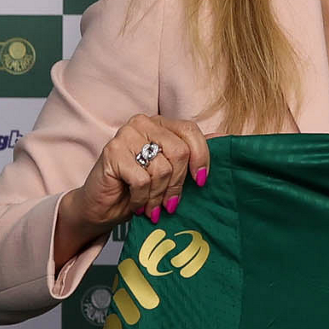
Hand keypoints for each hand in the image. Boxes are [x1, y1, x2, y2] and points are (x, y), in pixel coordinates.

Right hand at [55, 115, 209, 263]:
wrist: (102, 206)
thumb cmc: (139, 188)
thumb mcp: (171, 170)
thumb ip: (192, 153)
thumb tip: (226, 138)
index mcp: (161, 123)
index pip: (191, 131)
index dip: (201, 158)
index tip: (201, 182)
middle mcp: (143, 123)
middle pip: (179, 152)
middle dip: (178, 184)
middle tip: (170, 204)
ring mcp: (125, 135)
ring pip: (162, 168)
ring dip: (159, 195)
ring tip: (152, 206)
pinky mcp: (112, 152)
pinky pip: (143, 180)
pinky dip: (143, 198)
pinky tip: (137, 203)